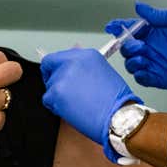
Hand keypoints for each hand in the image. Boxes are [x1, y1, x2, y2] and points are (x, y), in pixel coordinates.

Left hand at [40, 48, 141, 162]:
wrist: (119, 117)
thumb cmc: (115, 100)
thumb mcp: (101, 73)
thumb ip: (83, 64)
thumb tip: (73, 49)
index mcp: (85, 55)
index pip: (57, 57)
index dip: (57, 68)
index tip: (59, 75)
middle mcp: (73, 61)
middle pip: (49, 68)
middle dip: (55, 81)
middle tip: (69, 93)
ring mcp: (63, 77)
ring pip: (49, 86)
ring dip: (58, 96)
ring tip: (77, 103)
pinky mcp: (57, 93)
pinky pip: (47, 99)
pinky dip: (56, 107)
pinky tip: (72, 109)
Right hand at [106, 2, 166, 95]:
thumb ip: (160, 15)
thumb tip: (138, 6)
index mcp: (157, 32)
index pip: (132, 29)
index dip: (119, 27)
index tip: (112, 26)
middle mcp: (155, 48)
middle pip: (128, 49)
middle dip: (126, 46)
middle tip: (136, 45)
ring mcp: (159, 63)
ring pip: (133, 64)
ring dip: (132, 61)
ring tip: (143, 57)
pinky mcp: (164, 78)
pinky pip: (144, 79)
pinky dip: (140, 75)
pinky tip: (144, 69)